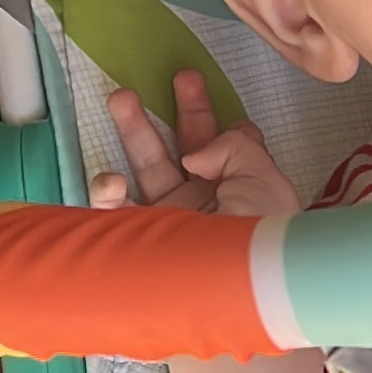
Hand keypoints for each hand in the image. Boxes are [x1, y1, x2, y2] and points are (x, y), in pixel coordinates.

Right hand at [92, 68, 299, 223]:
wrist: (232, 297)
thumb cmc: (258, 239)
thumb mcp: (264, 181)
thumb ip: (234, 148)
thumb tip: (195, 154)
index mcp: (243, 191)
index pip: (233, 150)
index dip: (228, 126)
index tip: (230, 117)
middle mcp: (209, 204)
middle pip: (190, 147)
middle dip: (184, 110)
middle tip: (180, 75)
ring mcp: (173, 221)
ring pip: (148, 167)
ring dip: (134, 130)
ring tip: (121, 97)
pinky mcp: (140, 241)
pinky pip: (115, 213)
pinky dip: (106, 192)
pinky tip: (112, 181)